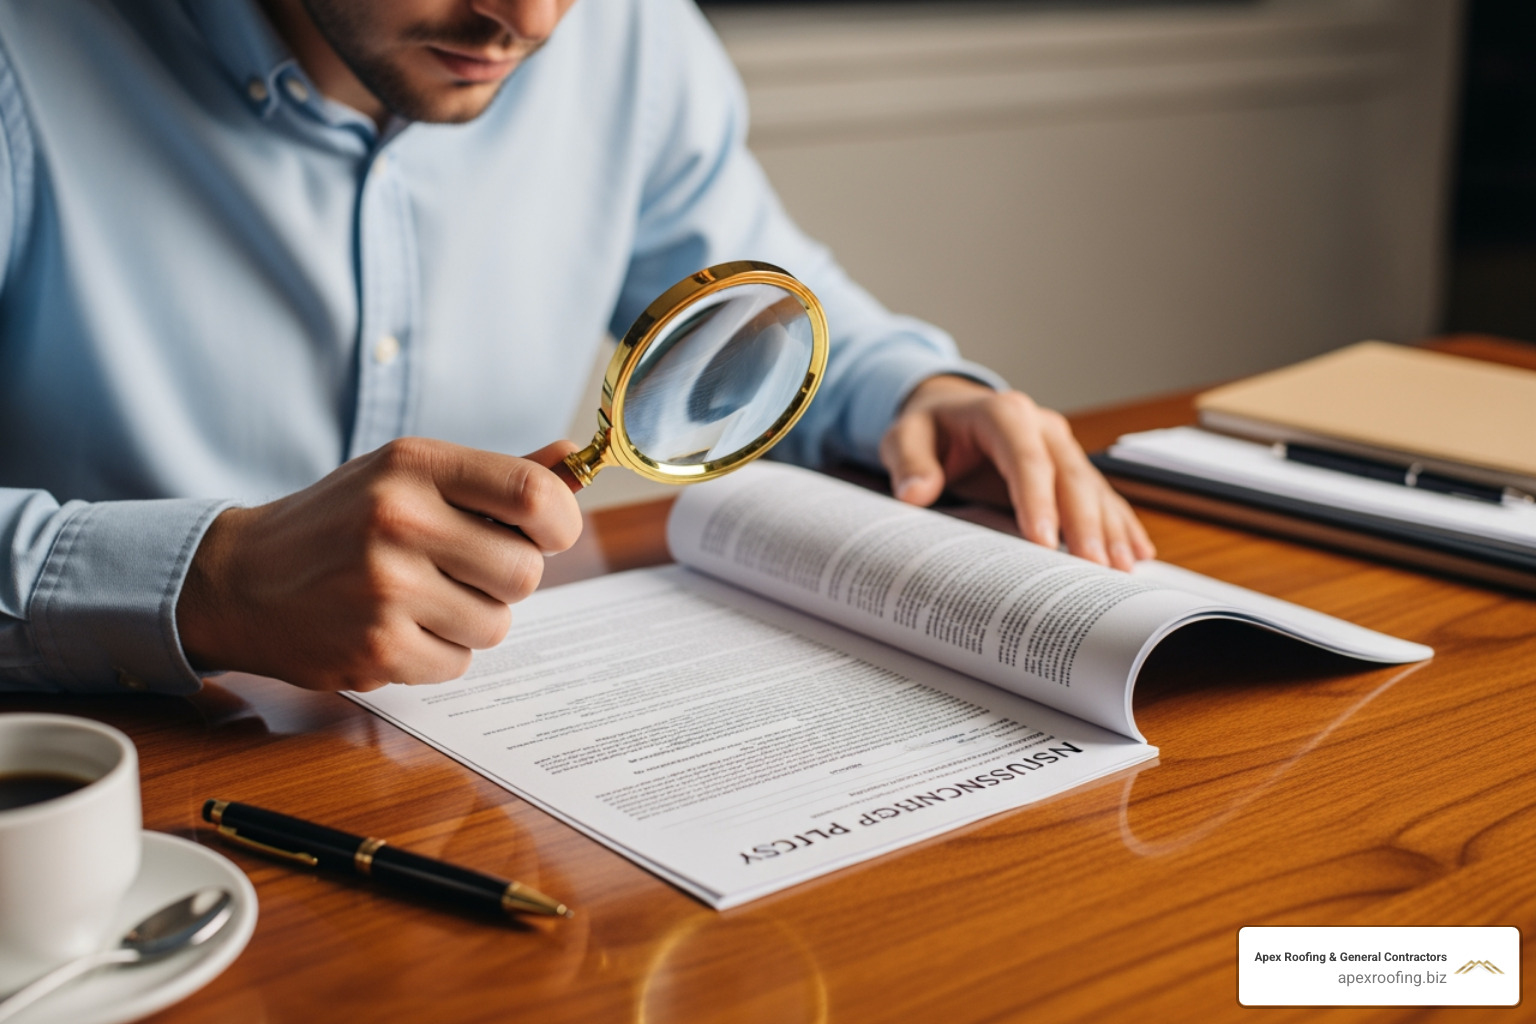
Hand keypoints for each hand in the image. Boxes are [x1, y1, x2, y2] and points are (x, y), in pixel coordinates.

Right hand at [177, 437, 582, 690]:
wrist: (238, 579)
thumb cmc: (341, 522)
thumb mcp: (408, 476)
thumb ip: (497, 475)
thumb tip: (577, 461)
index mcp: (414, 466)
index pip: (533, 495)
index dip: (561, 523)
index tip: (548, 535)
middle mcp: (399, 520)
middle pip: (525, 572)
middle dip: (507, 579)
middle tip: (465, 570)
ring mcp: (385, 589)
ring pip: (496, 625)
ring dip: (471, 619)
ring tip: (420, 598)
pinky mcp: (375, 649)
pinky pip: (457, 664)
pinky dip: (437, 654)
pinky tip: (394, 628)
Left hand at [880, 376, 1154, 569]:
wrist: (948, 413)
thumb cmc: (928, 429)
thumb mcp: (904, 436)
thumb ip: (909, 461)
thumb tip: (916, 492)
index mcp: (1004, 413)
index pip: (1026, 458)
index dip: (1037, 498)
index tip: (1041, 540)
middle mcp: (1042, 427)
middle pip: (1070, 476)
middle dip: (1084, 523)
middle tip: (1095, 567)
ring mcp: (1061, 447)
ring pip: (1093, 489)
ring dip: (1109, 529)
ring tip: (1120, 569)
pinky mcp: (1068, 468)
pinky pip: (1100, 496)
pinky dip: (1119, 524)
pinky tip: (1135, 552)